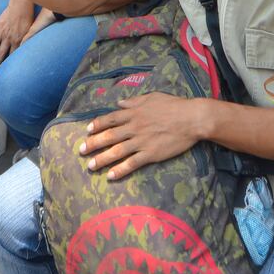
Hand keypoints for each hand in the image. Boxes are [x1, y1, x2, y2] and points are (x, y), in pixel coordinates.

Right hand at [0, 0, 35, 71]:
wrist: (21, 5)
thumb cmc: (28, 17)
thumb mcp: (30, 31)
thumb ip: (27, 40)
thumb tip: (27, 48)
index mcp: (17, 40)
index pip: (12, 55)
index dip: (8, 64)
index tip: (4, 72)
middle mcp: (8, 38)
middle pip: (1, 54)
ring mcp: (1, 32)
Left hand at [80, 93, 203, 179]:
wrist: (191, 118)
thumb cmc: (173, 105)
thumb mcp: (151, 97)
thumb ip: (134, 101)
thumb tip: (119, 102)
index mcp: (133, 112)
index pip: (110, 119)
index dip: (97, 125)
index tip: (87, 131)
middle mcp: (133, 127)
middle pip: (109, 136)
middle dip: (93, 144)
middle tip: (81, 151)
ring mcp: (141, 141)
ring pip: (117, 151)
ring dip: (102, 159)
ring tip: (91, 166)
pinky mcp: (150, 154)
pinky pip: (132, 163)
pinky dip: (120, 170)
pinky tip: (111, 176)